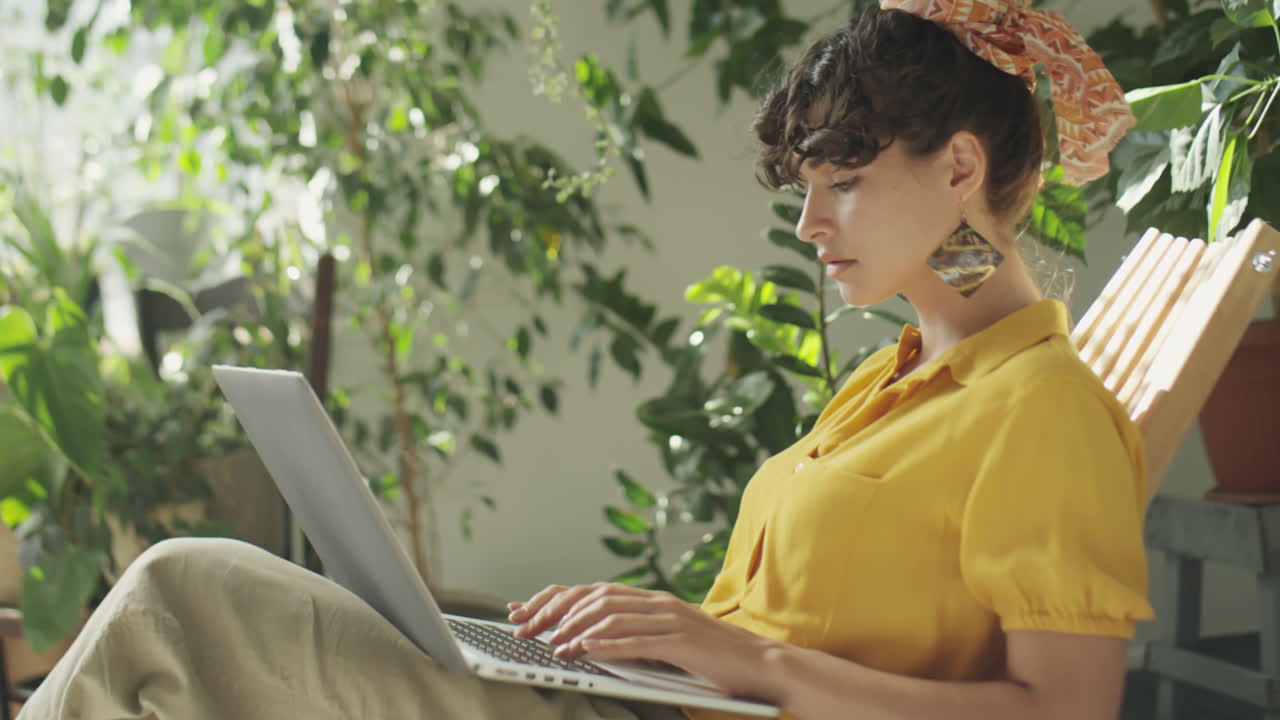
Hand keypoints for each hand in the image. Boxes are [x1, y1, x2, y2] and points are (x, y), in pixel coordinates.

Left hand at [507, 582, 784, 701]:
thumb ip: (631, 634)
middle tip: (526, 629)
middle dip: (554, 612)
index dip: (554, 598)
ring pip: (612, 616)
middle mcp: (656, 602)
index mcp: (649, 600)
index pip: (591, 591)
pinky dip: (609, 644)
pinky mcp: (681, 640)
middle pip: (594, 598)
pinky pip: (639, 640)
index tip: (523, 610)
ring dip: (576, 630)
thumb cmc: (710, 657)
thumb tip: (584, 640)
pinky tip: (587, 649)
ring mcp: (670, 618)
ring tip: (552, 646)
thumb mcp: (663, 640)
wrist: (758, 662)